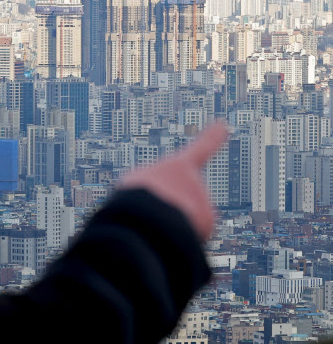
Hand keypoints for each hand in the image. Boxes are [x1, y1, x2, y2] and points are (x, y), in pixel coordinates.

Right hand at [121, 122, 227, 240]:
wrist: (148, 218)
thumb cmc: (138, 198)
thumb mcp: (140, 183)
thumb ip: (160, 188)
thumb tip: (174, 208)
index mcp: (179, 167)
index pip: (201, 148)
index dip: (212, 137)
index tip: (222, 125)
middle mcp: (196, 182)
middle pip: (181, 198)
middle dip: (169, 206)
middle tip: (153, 209)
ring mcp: (204, 202)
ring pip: (188, 216)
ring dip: (174, 222)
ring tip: (158, 221)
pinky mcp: (209, 223)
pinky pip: (194, 232)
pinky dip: (182, 235)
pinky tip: (169, 235)